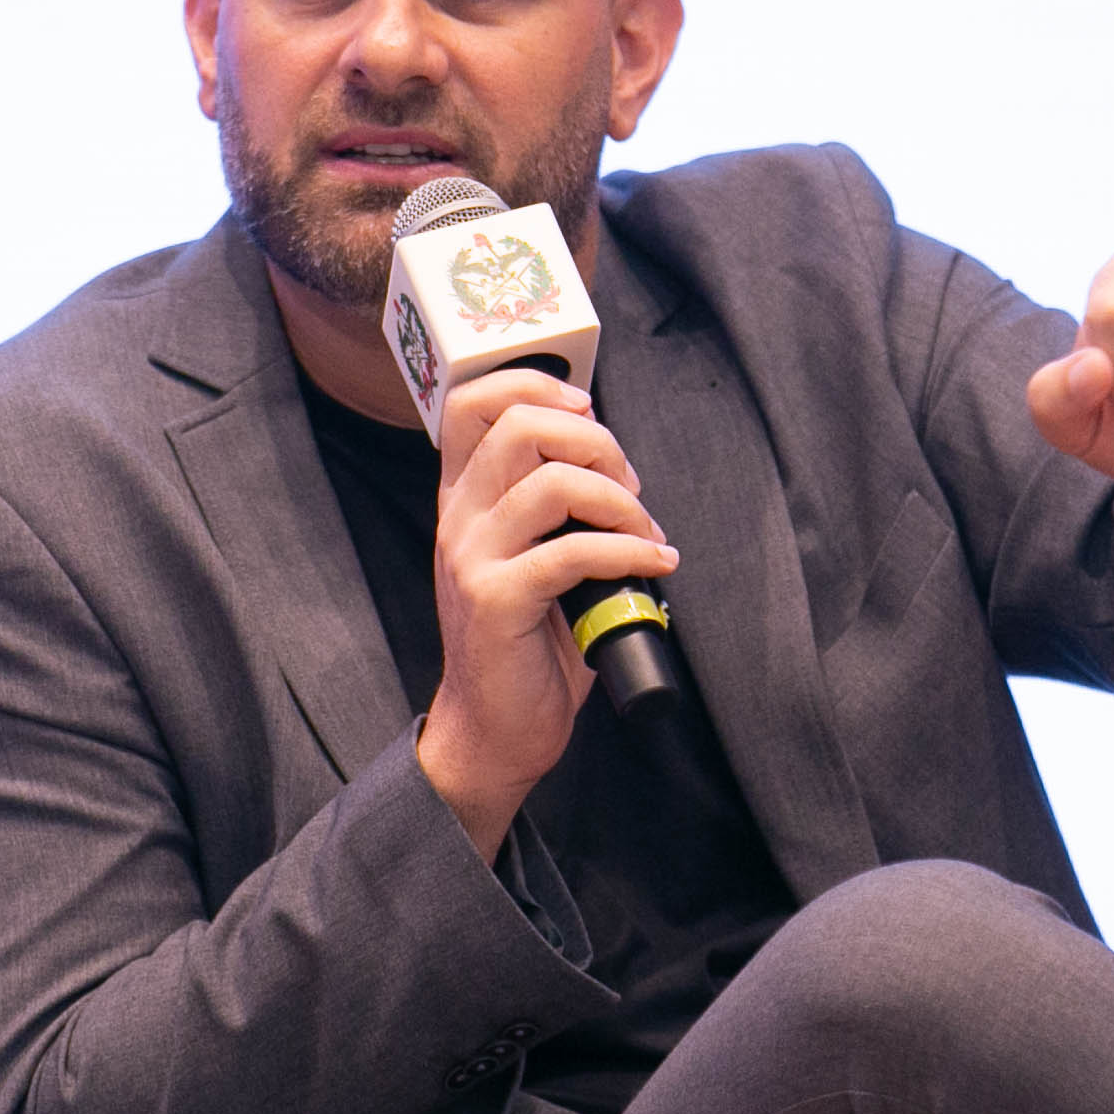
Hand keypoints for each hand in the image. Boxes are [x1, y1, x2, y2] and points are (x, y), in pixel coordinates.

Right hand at [414, 367, 677, 857]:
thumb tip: (621, 465)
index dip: (534, 384)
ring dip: (620, 500)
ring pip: (549, 483)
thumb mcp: (539, 556)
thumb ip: (561, 508)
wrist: (497, 729)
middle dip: (594, 441)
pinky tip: (653, 564)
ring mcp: (471, 558)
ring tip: (646, 533)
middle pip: (517, 425)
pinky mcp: (493, 600)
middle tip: (629, 484)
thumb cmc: (531, 643)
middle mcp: (459, 518)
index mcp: (466, 498)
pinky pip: (571, 552)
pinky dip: (628, 550)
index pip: (472, 402)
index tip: (589, 413)